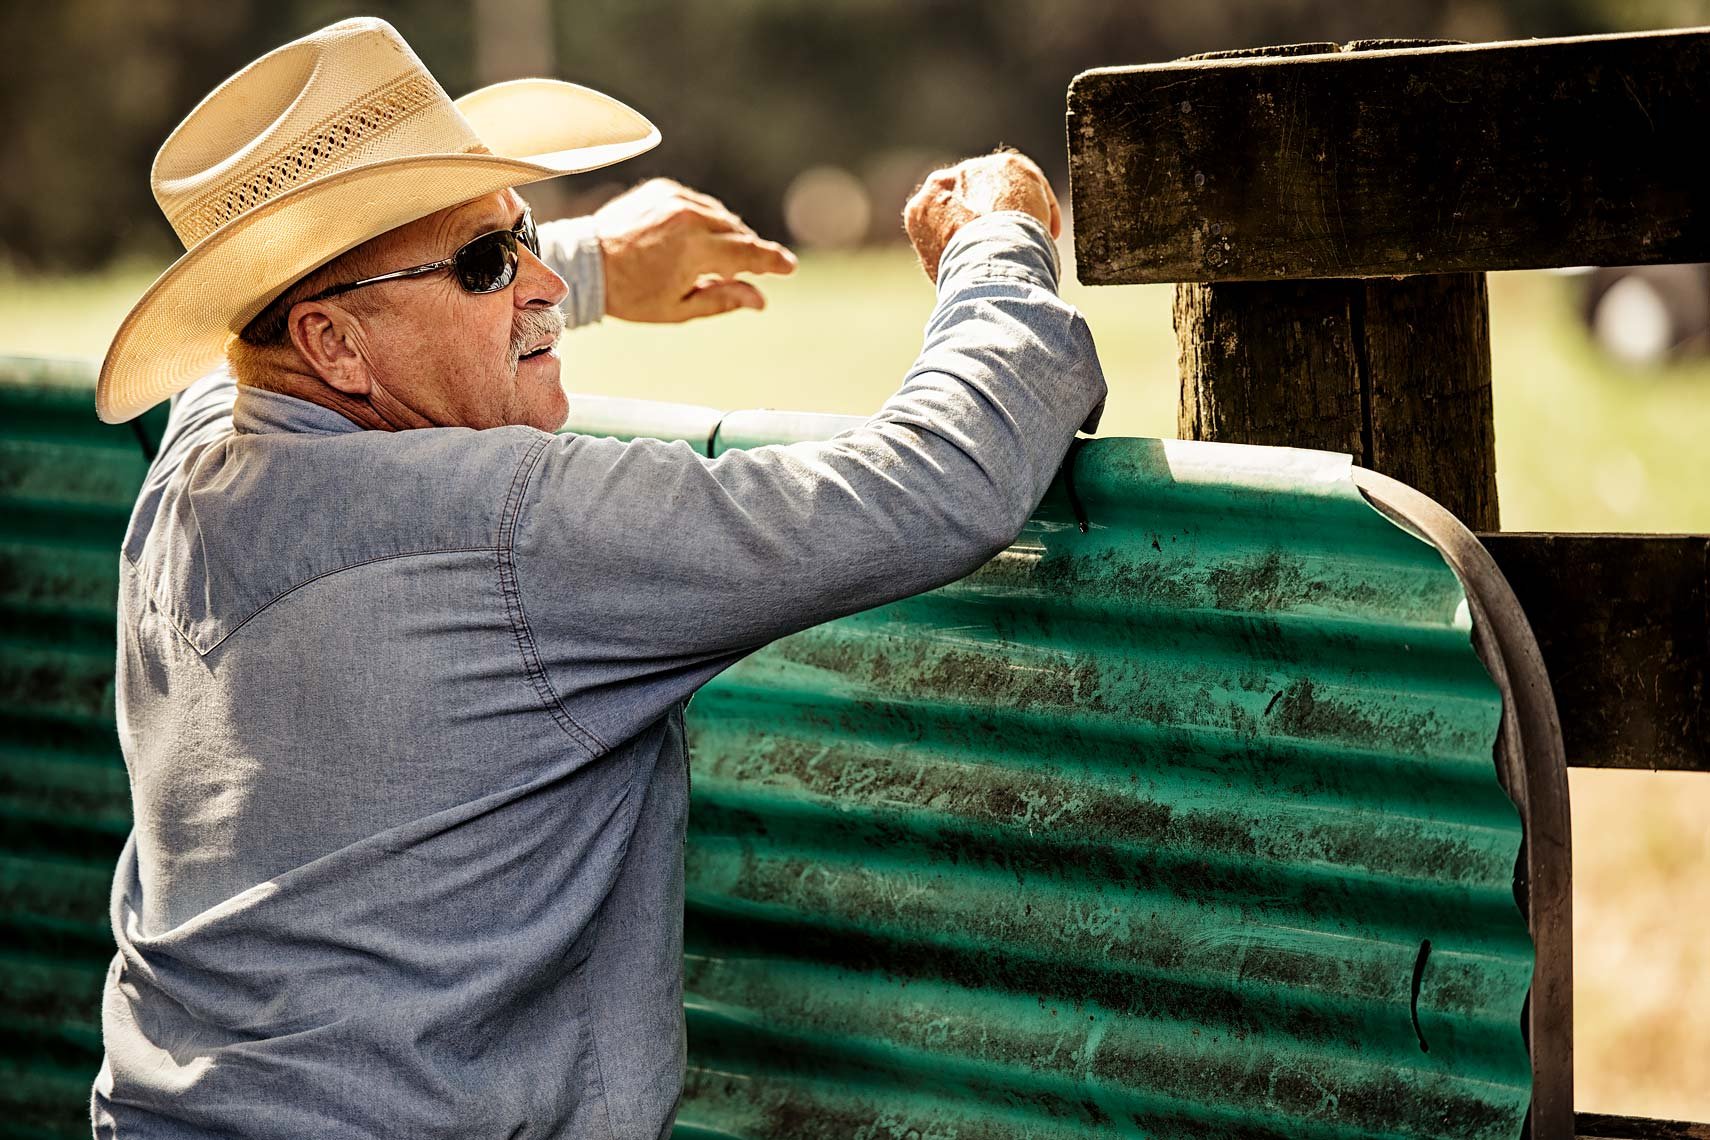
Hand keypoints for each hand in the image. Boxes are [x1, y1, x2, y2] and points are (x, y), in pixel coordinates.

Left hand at [593, 179, 796, 321]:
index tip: (790, 266)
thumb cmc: (631, 294)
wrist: (586, 262)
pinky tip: (693, 239)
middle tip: (751, 271)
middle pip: (737, 233)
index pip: (748, 253)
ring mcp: (675, 199)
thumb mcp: (679, 308)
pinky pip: (698, 204)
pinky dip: (703, 220)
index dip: (772, 261)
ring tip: (714, 259)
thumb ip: (723, 299)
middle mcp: (689, 218)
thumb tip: (760, 299)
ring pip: (720, 217)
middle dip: (747, 252)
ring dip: (725, 236)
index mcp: (695, 250)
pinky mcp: (663, 188)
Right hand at [903, 150, 1061, 282]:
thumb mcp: (944, 271)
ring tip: (1035, 243)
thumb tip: (964, 272)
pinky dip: (1044, 208)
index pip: (945, 216)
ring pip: (1002, 188)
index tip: (985, 251)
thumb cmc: (965, 276)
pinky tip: (1049, 233)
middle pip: (972, 197)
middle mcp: (942, 182)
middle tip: (1012, 245)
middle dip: (992, 217)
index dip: (968, 234)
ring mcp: (974, 170)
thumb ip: (951, 257)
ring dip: (1018, 212)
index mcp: (921, 209)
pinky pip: (1031, 183)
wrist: (985, 258)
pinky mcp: (1007, 165)